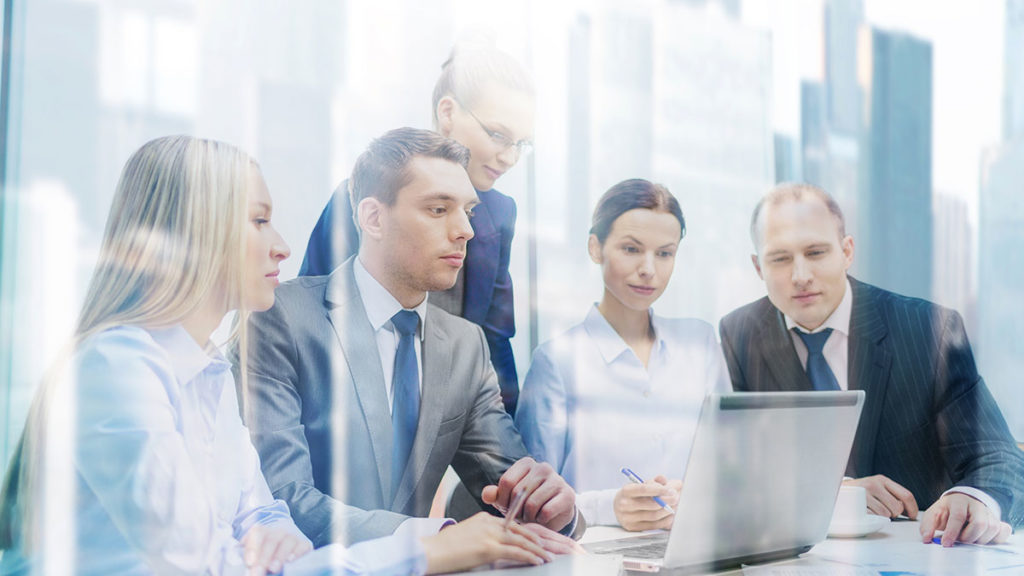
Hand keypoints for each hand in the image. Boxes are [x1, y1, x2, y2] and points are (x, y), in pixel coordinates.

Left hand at [241, 522, 312, 574]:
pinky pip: (302, 547)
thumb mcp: (253, 551)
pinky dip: (297, 553)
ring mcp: (293, 536)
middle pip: (271, 540)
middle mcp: (278, 531)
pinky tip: (290, 561)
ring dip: (279, 556)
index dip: (253, 547)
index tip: (249, 562)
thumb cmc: (264, 551)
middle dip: (264, 557)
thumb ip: (247, 557)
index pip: (257, 534)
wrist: (285, 542)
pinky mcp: (305, 544)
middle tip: (258, 572)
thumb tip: (241, 566)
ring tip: (273, 568)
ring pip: (287, 542)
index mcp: (262, 531)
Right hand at [421, 512, 552, 573]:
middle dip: (535, 539)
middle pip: (519, 530)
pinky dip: (529, 556)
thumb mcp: (464, 535)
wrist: (429, 551)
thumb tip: (487, 546)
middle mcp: (488, 523)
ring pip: (521, 541)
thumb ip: (479, 536)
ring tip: (547, 556)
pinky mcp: (488, 549)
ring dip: (537, 549)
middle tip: (546, 546)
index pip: (510, 523)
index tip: (534, 538)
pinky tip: (538, 561)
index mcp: (482, 518)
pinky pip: (515, 552)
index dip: (524, 531)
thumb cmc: (442, 547)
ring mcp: (489, 535)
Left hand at [480, 457, 575, 532]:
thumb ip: (495, 494)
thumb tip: (487, 494)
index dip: (504, 500)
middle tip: (521, 514)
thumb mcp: (507, 499)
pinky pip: (546, 512)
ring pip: (532, 503)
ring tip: (531, 516)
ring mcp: (557, 479)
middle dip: (516, 510)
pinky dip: (541, 520)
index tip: (508, 507)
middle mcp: (542, 467)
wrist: (553, 514)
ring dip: (528, 517)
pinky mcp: (568, 494)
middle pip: (519, 493)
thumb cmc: (526, 503)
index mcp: (526, 463)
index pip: (507, 481)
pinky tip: (543, 518)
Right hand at [614, 475, 680, 530]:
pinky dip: (665, 521)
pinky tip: (670, 515)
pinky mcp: (633, 528)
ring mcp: (628, 518)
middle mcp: (625, 504)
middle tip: (677, 498)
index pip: (644, 489)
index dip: (660, 490)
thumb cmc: (633, 494)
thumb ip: (654, 481)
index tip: (672, 490)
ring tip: (675, 506)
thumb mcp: (640, 484)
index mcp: (626, 490)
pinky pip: (653, 525)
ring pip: (654, 516)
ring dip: (667, 511)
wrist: (617, 507)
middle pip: (651, 504)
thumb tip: (665, 480)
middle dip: (667, 501)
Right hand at [843, 475, 917, 518]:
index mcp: (882, 480)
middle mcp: (874, 484)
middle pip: (897, 507)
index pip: (906, 495)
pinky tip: (866, 511)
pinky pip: (874, 517)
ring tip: (874, 510)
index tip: (913, 516)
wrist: (838, 491)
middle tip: (887, 511)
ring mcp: (864, 493)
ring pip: (886, 514)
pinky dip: (872, 518)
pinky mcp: (856, 503)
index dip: (913, 509)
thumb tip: (911, 512)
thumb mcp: (877, 487)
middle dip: (895, 514)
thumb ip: (892, 494)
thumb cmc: (862, 493)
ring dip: (883, 516)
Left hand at [920, 492, 1011, 545]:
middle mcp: (977, 505)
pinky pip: (1003, 531)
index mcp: (959, 501)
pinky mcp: (998, 520)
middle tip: (959, 540)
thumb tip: (927, 538)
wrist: (962, 502)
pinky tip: (983, 538)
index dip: (952, 532)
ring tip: (968, 538)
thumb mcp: (934, 513)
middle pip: (979, 524)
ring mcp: (989, 512)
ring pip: (992, 528)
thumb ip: (927, 525)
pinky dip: (995, 539)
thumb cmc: (947, 510)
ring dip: (979, 540)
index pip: (958, 516)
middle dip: (968, 537)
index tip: (945, 543)